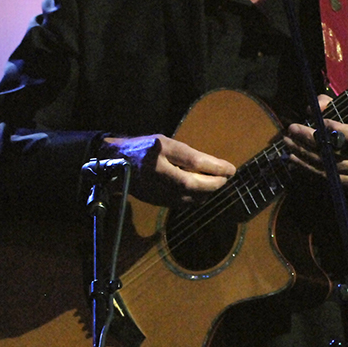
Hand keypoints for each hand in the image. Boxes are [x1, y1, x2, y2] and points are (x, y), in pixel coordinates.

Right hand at [106, 134, 236, 205]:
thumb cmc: (144, 148)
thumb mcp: (165, 143)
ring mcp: (156, 189)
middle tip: (226, 178)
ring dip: (207, 192)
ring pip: (190, 197)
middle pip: (194, 183)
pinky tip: (200, 191)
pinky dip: (196, 198)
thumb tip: (214, 166)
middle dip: (214, 182)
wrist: (116, 162)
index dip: (216, 166)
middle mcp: (158, 172)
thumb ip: (187, 154)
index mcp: (160, 152)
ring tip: (215, 183)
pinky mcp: (157, 201)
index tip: (231, 169)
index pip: (194, 161)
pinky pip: (183, 203)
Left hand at [284, 95, 347, 190]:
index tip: (318, 121)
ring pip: (327, 163)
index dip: (336, 129)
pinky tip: (294, 157)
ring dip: (303, 152)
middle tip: (292, 129)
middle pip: (335, 149)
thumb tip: (313, 108)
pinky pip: (326, 174)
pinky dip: (306, 166)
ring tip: (288, 142)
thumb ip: (332, 105)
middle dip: (309, 138)